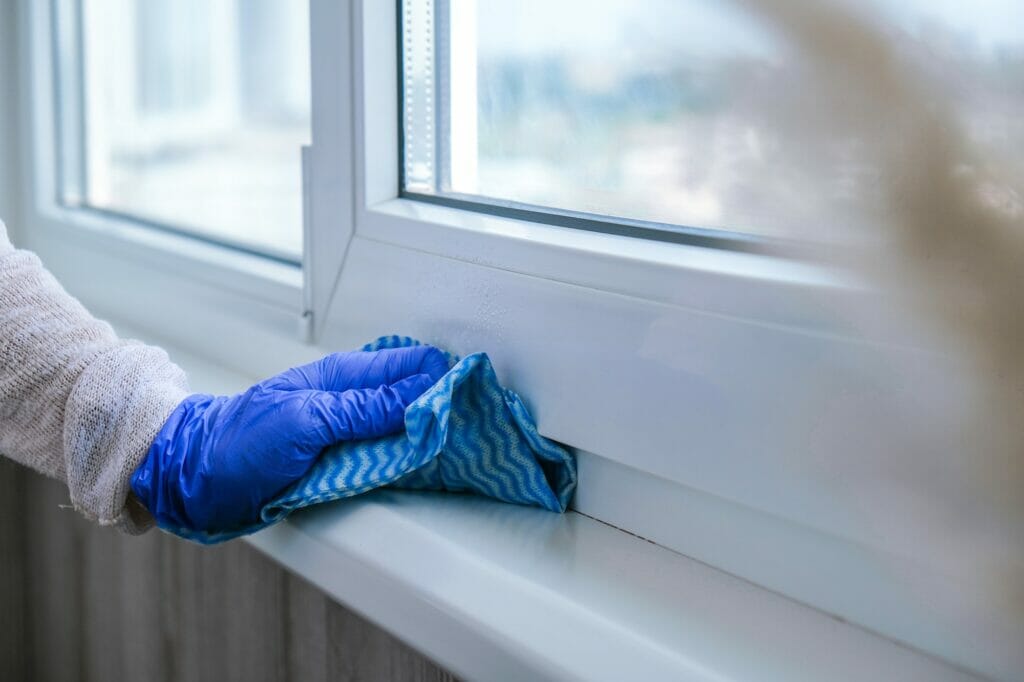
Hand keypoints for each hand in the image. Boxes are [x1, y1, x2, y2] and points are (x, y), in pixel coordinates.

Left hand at [131, 345, 448, 533]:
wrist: (193, 478)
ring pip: (403, 428)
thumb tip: (421, 397)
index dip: (445, 377)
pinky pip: (384, 457)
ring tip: (468, 448)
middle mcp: (352, 400)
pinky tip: (428, 468)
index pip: (413, 364)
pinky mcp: (339, 461)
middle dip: (446, 406)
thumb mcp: (307, 420)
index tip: (476, 396)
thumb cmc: (240, 441)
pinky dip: (407, 460)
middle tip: (484, 425)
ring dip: (430, 436)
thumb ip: (364, 409)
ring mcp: (347, 431)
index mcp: (345, 376)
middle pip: (415, 396)